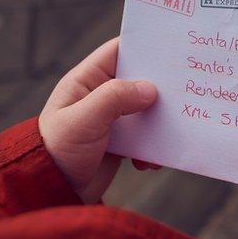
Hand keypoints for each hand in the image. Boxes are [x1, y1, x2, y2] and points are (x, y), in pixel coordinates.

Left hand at [38, 38, 158, 203]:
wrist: (52, 191)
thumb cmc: (58, 149)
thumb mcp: (83, 119)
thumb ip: (114, 98)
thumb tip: (151, 89)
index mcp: (87, 81)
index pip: (118, 52)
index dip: (143, 46)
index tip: (171, 46)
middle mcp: (101, 96)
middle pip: (140, 80)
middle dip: (161, 86)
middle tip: (185, 89)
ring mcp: (114, 120)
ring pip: (148, 110)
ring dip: (161, 122)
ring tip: (171, 131)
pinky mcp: (123, 143)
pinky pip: (147, 137)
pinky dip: (155, 147)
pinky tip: (150, 162)